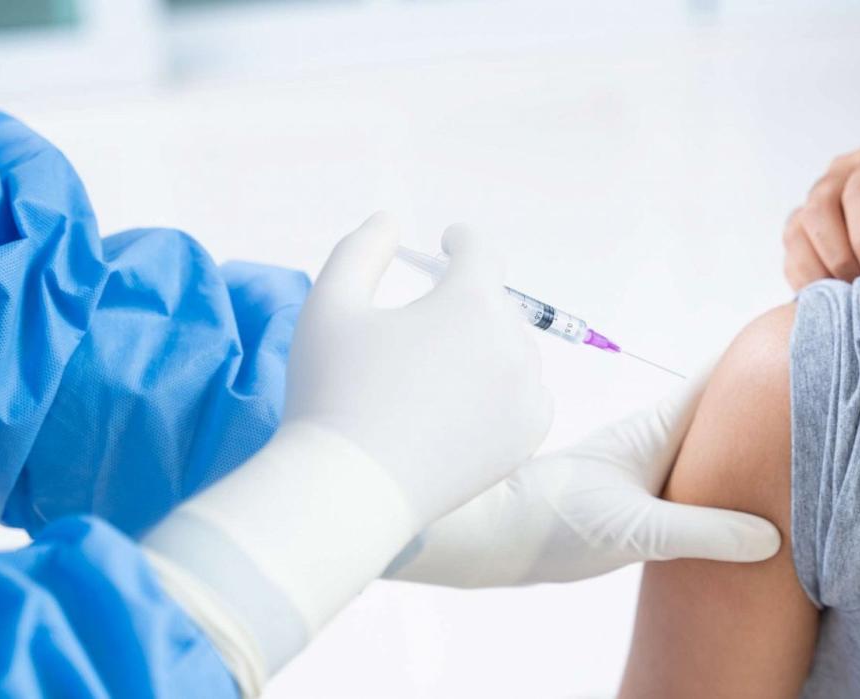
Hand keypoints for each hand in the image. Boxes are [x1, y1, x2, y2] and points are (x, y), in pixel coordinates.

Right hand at [286, 212, 553, 524]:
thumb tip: (389, 222)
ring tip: (437, 370)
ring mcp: (526, 393)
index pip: (481, 251)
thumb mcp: (330, 305)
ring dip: (484, 346)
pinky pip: (529, 394)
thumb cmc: (332, 392)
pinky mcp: (527, 436)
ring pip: (512, 349)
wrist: (351, 488)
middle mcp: (511, 343)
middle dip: (463, 303)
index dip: (463, 240)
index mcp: (470, 302)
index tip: (449, 243)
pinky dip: (505, 390)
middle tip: (422, 324)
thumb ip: (360, 251)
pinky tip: (466, 403)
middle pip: (495, 304)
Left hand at [387, 371, 780, 587]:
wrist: (494, 536)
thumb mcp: (634, 531)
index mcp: (658, 429)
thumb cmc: (552, 522)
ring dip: (750, 437)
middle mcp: (656, 438)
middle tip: (831, 391)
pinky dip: (727, 473)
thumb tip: (771, 536)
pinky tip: (748, 496)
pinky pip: (697, 473)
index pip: (722, 375)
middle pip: (725, 405)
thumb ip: (701, 531)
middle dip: (771, 396)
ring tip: (807, 441)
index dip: (767, 354)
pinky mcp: (638, 495)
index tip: (814, 334)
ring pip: (711, 439)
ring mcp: (647, 465)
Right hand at [783, 136, 859, 290]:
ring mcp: (819, 197)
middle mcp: (845, 170)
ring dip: (818, 270)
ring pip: (798, 229)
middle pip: (821, 206)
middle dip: (838, 254)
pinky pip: (792, 252)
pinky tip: (832, 298)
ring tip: (848, 297)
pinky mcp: (805, 227)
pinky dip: (806, 280)